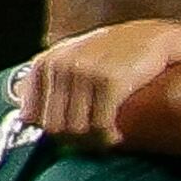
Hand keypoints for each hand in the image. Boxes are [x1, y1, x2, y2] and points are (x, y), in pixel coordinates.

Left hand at [18, 21, 180, 148]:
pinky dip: (108, 138)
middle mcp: (60, 66)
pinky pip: (101, 126)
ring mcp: (84, 74)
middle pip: (54, 128)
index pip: (32, 117)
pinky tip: (116, 136)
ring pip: (77, 131)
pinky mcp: (109, 83)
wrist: (150, 37)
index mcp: (45, 63)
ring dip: (93, 143)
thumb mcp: (72, 60)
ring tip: (106, 139)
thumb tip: (31, 120)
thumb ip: (49, 84)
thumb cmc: (112, 53)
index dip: (52, 134)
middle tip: (93, 143)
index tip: (70, 138)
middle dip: (74, 142)